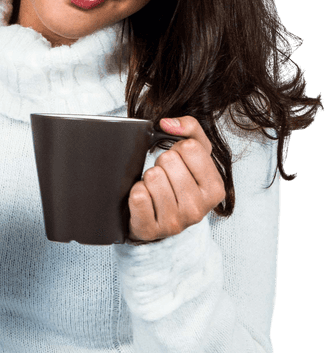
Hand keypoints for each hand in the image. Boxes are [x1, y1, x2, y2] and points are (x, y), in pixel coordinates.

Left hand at [127, 116, 225, 242]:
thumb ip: (190, 130)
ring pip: (152, 176)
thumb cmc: (180, 185)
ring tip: (155, 190)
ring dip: (148, 179)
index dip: (178, 149)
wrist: (161, 222)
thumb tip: (168, 123)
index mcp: (215, 189)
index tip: (180, 163)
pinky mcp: (151, 230)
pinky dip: (136, 192)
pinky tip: (145, 201)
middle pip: (168, 160)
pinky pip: (138, 196)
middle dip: (162, 163)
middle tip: (166, 178)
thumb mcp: (195, 156)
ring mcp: (175, 222)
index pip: (189, 147)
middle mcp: (198, 209)